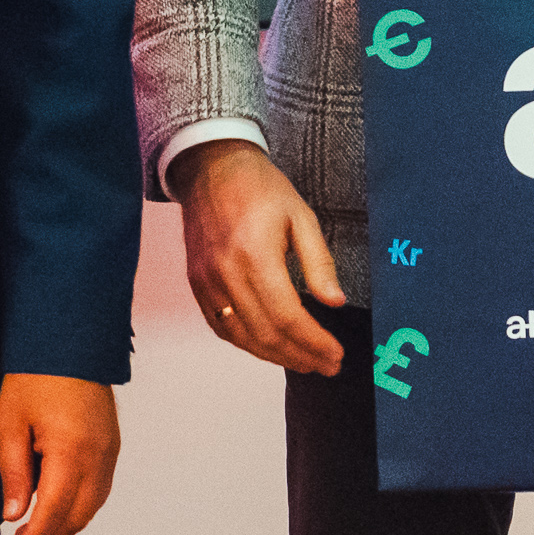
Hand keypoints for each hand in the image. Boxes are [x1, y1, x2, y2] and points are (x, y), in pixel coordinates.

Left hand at [0, 373, 119, 534]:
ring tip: (36, 532)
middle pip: (77, 516)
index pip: (54, 512)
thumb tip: (15, 515)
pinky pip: (100, 489)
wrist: (70, 341)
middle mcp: (98, 456)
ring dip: (66, 525)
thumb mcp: (10, 424)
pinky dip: (80, 507)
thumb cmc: (35, 377)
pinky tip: (59, 507)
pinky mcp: (113, 445)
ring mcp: (110, 451)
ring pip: (92, 506)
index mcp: (70, 451)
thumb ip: (13, 473)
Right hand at [166, 139, 344, 374]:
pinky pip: (220, 327)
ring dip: (275, 357)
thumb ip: (319, 261)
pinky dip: (247, 344)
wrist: (211, 169)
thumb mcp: (301, 216)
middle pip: (264, 334)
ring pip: (241, 337)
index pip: (287, 316)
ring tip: (304, 362)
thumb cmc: (261, 188)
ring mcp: (206, 282)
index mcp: (255, 254)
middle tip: (327, 366)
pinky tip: (269, 348)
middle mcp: (226, 274)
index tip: (336, 355)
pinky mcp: (197, 284)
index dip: (313, 343)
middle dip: (300, 356)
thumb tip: (336, 302)